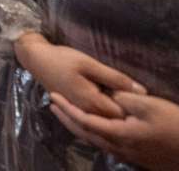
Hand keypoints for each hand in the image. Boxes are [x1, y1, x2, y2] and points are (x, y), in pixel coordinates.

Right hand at [15, 33, 140, 119]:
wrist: (36, 59)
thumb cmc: (63, 59)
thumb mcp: (90, 64)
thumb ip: (115, 78)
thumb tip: (142, 91)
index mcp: (92, 102)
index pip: (122, 114)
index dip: (134, 108)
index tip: (139, 96)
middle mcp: (87, 112)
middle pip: (114, 120)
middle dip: (126, 112)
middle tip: (132, 96)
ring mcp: (80, 112)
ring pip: (104, 120)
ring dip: (114, 111)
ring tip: (121, 98)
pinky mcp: (76, 109)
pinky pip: (95, 117)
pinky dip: (104, 111)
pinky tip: (106, 100)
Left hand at [49, 91, 178, 170]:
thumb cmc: (178, 125)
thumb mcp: (150, 105)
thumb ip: (124, 98)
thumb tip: (108, 94)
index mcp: (120, 135)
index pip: (85, 122)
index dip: (67, 109)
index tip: (52, 96)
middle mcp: (121, 149)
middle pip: (86, 135)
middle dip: (67, 119)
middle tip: (52, 105)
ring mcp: (130, 157)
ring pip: (97, 142)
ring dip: (80, 127)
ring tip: (67, 114)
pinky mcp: (140, 158)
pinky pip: (109, 145)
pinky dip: (96, 133)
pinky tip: (96, 127)